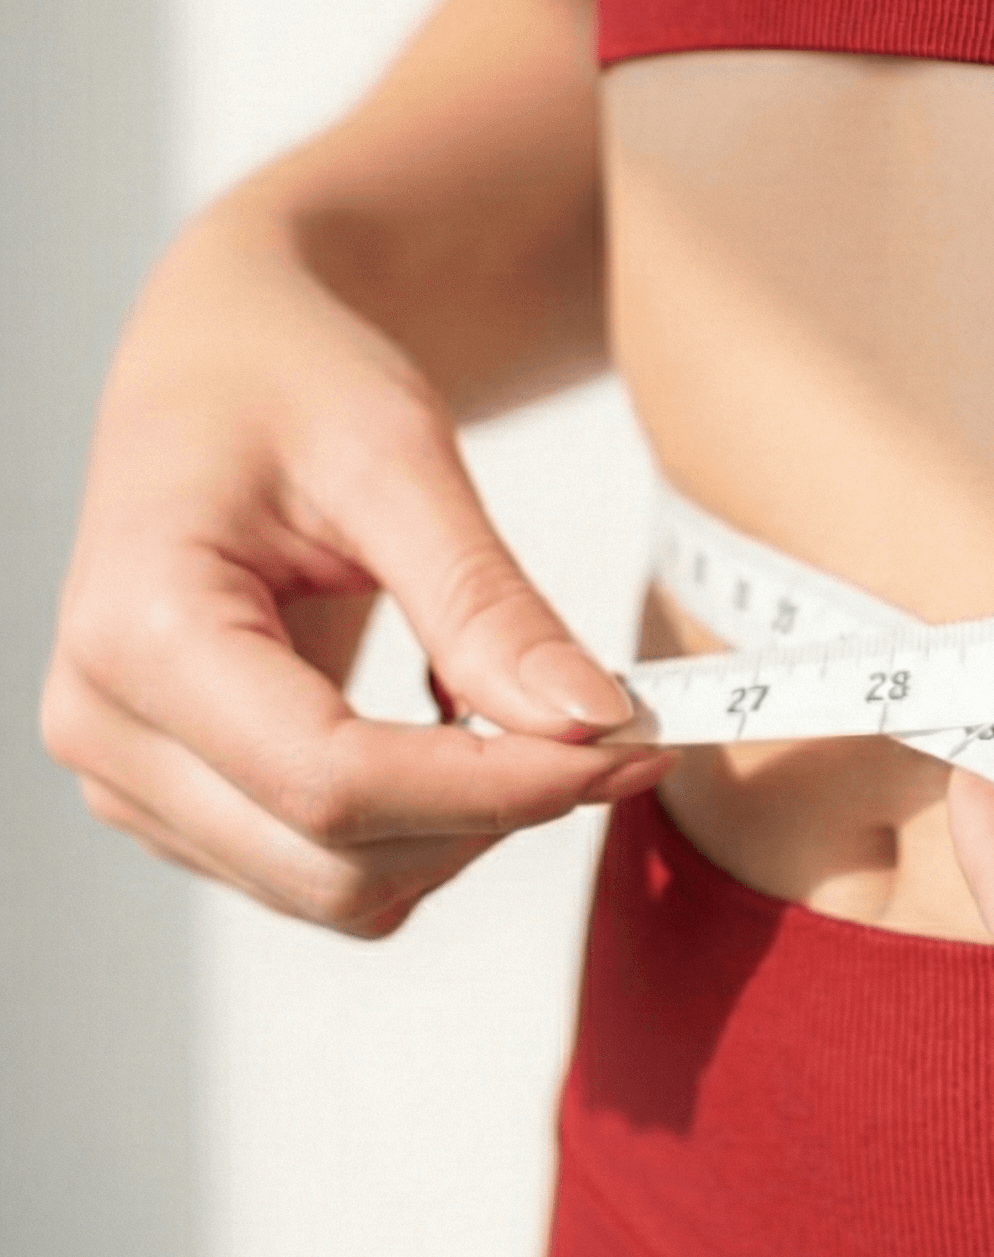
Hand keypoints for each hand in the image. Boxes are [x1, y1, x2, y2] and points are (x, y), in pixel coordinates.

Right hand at [41, 207, 669, 937]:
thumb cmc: (283, 376)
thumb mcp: (396, 455)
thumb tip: (591, 721)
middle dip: (496, 814)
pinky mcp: (183, 803)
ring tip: (547, 722)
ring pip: (338, 892)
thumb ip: (484, 602)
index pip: (333, 780)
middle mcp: (108, 728)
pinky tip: (469, 736)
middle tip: (620, 733)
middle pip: (335, 861)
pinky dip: (426, 828)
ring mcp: (134, 779)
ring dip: (466, 833)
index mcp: (139, 629)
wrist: (214, 364)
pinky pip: (325, 872)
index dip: (494, 787)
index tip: (622, 747)